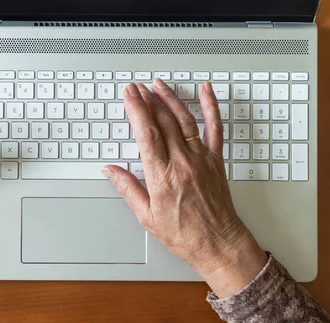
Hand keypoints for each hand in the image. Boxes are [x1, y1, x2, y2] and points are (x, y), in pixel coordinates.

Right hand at [103, 80, 266, 296]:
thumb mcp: (147, 216)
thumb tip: (110, 170)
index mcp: (163, 177)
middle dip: (148, 100)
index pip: (147, 134)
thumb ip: (128, 188)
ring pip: (184, 120)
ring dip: (170, 99)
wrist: (218, 243)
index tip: (129, 96)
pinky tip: (206, 91)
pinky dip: (211, 106)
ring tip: (158, 85)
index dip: (136, 110)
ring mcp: (201, 159)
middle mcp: (183, 163)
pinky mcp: (215, 160)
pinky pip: (215, 127)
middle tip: (137, 87)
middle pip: (163, 122)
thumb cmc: (185, 234)